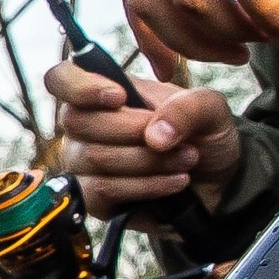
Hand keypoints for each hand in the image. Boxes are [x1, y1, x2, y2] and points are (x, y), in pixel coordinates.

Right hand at [48, 59, 241, 216]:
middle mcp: (87, 127)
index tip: (119, 98)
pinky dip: (143, 187)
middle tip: (174, 139)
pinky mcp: (93, 199)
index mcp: (106, 92)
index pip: (61, 79)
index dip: (80, 87)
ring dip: (146, 161)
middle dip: (131, 130)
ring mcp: (85, 164)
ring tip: (186, 161)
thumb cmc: (204, 136)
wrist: (217, 182)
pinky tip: (172, 183)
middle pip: (77, 121)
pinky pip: (100, 191)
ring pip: (92, 158)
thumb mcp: (210, 109)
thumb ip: (188, 107)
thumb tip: (154, 135)